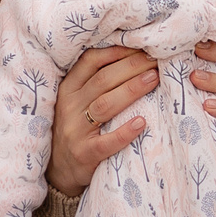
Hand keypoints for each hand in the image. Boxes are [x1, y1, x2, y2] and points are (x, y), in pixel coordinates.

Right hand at [48, 44, 157, 198]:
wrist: (59, 170)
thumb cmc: (77, 128)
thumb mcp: (77, 101)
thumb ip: (96, 82)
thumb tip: (134, 56)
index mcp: (69, 88)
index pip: (91, 61)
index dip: (117, 52)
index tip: (142, 46)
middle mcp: (69, 106)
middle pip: (102, 79)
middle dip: (132, 66)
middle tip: (156, 60)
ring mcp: (75, 131)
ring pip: (105, 105)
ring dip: (131, 89)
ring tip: (154, 78)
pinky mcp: (84, 154)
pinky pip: (106, 142)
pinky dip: (125, 132)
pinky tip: (142, 122)